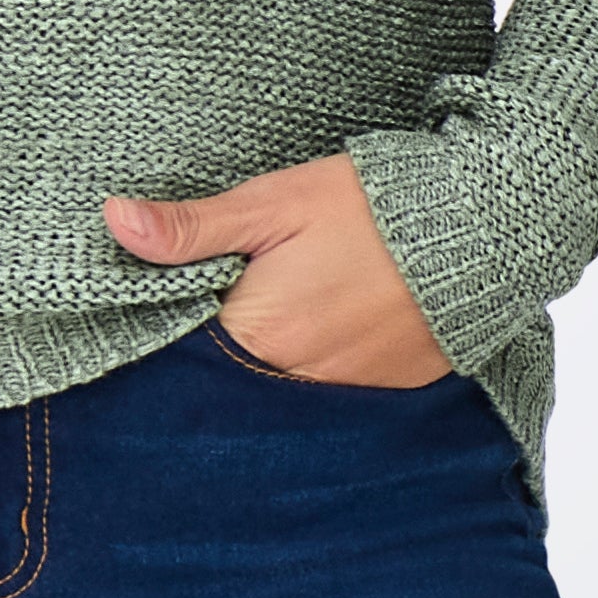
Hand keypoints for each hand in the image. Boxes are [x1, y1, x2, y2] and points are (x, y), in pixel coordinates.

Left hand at [103, 156, 455, 385]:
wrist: (482, 226)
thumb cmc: (373, 205)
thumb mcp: (275, 202)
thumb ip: (194, 226)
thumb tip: (115, 222)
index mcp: (262, 333)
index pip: (185, 355)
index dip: (168, 331)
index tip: (160, 306)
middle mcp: (300, 379)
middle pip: (231, 382)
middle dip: (215, 355)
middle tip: (221, 307)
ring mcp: (347, 391)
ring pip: (278, 392)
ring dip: (265, 366)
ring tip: (276, 316)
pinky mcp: (387, 391)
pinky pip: (329, 395)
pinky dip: (314, 371)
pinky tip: (320, 333)